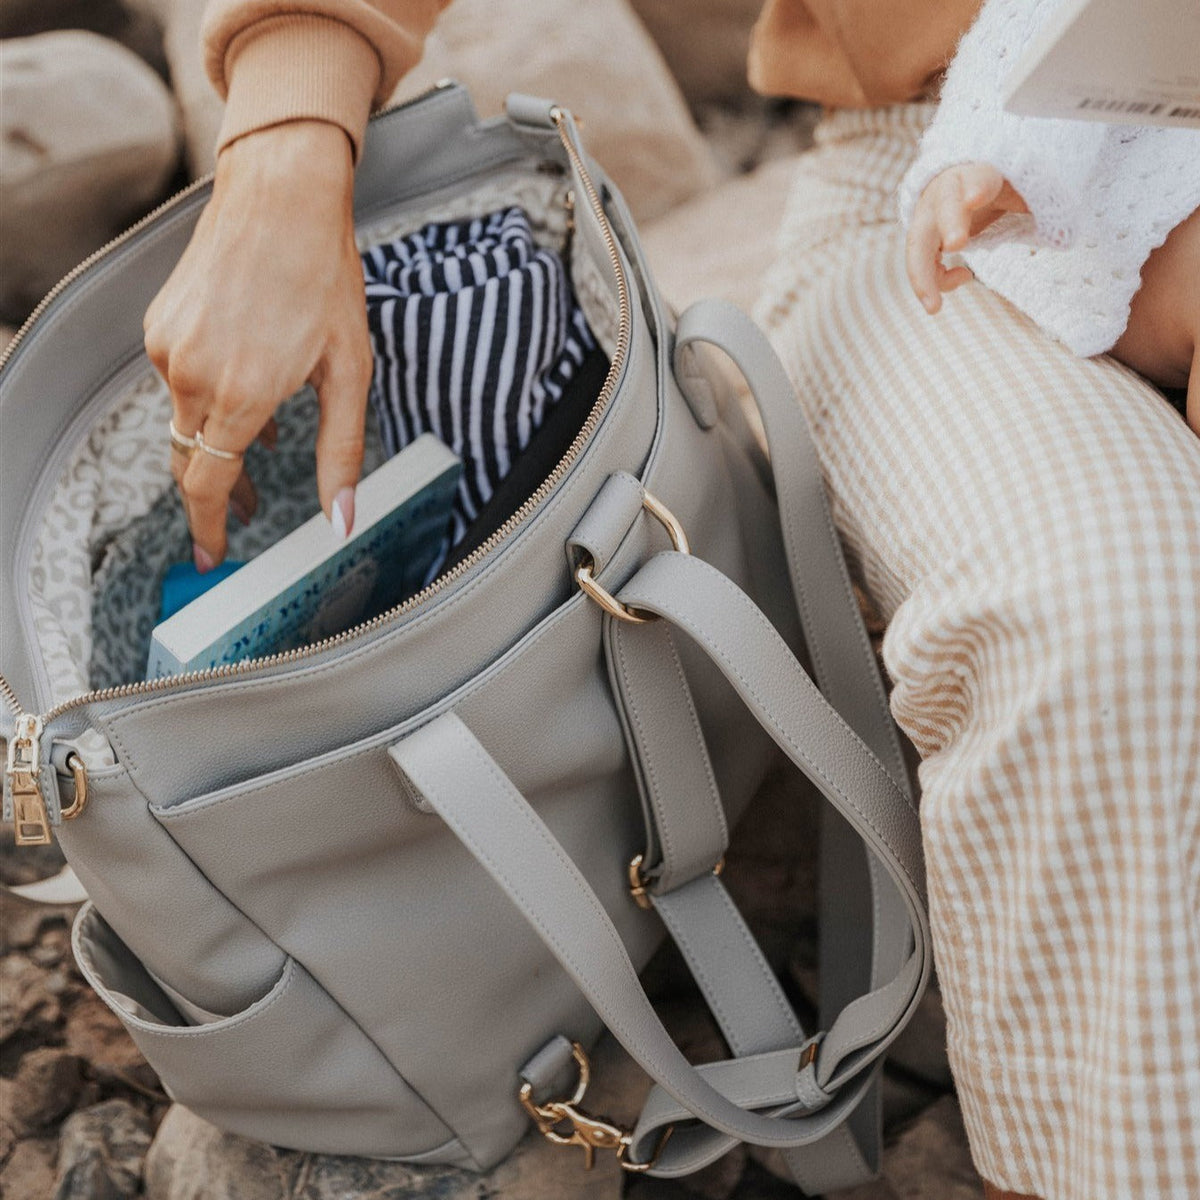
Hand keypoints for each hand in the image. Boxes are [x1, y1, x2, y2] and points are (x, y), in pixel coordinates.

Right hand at [143, 120, 370, 570]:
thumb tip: (342, 520)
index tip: (212, 555)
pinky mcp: (160, 326)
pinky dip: (207, 399)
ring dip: (218, 440)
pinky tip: (244, 388)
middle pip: (192, 461)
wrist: (281, 196)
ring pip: (186, 421)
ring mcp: (169, 348)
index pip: (207, 484)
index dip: (209, 526)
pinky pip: (180, 382)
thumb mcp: (349, 373)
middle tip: (248, 508)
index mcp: (241, 394)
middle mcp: (192, 374)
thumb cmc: (323, 277)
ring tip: (262, 441)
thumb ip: (341, 454)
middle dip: (218, 493)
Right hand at [906, 162, 1028, 313]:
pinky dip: (930, 283)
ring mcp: (928, 217)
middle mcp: (946, 194)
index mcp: (977, 176)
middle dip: (949, 224)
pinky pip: (919, 265)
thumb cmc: (1000, 192)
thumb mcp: (1024, 192)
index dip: (975, 187)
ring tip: (934, 307)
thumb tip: (1063, 239)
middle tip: (957, 244)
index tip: (976, 198)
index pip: (976, 179)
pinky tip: (960, 280)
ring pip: (918, 244)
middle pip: (943, 207)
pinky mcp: (921, 241)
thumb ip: (1041, 207)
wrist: (964, 189)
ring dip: (922, 275)